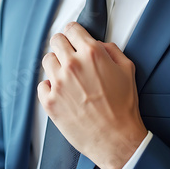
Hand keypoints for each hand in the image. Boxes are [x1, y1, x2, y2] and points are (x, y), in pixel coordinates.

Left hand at [38, 22, 146, 168]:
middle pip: (56, 41)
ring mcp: (58, 83)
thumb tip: (98, 44)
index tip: (74, 37)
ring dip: (56, 65)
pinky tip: (63, 93)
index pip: (72, 29)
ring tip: (68, 77)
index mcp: (92, 54)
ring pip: (47, 60)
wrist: (116, 139)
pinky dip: (50, 87)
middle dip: (64, 46)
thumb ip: (111, 50)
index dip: (74, 32)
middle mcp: (72, 65)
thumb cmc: (123, 107)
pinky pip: (42, 84)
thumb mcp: (127, 70)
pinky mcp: (49, 101)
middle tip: (70, 56)